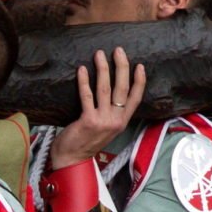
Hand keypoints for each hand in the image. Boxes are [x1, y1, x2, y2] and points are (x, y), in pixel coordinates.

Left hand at [49, 48, 144, 169]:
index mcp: (122, 121)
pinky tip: (82, 69)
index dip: (139, 81)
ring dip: (102, 69)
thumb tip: (109, 92)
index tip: (139, 65)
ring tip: (99, 54)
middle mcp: (116, 120)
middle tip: (118, 51)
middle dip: (121, 67)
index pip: (136, 98)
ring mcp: (103, 120)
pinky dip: (84, 81)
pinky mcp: (88, 120)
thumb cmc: (86, 142)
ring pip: (105, 89)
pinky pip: (87, 95)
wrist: (72, 160)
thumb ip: (110, 113)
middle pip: (122, 88)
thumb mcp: (105, 129)